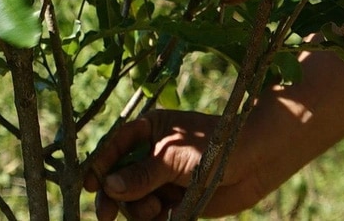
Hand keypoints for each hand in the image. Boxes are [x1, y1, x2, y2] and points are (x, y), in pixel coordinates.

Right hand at [83, 110, 266, 218]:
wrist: (254, 162)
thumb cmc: (213, 146)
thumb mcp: (172, 158)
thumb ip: (140, 175)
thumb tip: (109, 188)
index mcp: (148, 130)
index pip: (113, 148)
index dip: (99, 166)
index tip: (89, 186)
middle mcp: (152, 154)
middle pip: (119, 179)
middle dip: (113, 197)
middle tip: (106, 216)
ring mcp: (163, 178)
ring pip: (134, 200)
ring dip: (139, 210)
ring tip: (158, 210)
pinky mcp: (176, 200)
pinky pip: (152, 215)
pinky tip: (163, 218)